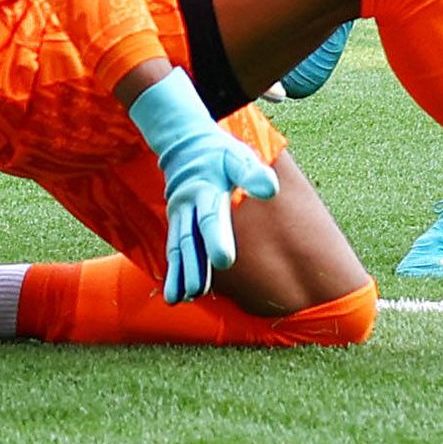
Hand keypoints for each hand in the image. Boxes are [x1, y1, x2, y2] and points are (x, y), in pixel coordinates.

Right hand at [126, 67, 276, 303]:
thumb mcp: (237, 156)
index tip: (223, 261)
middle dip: (194, 265)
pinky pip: (172, 250)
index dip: (217, 239)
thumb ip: (252, 173)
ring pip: (178, 247)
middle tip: (197, 290)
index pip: (211, 217)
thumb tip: (270, 188)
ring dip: (180, 273)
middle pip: (190, 238)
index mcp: (206, 189)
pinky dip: (173, 272)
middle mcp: (187, 204)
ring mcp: (178, 215)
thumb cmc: (219, 154)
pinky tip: (174, 295)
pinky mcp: (175, 224)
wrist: (184, 144)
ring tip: (181, 299)